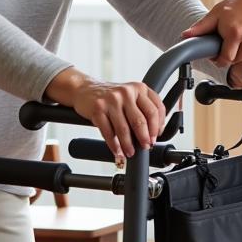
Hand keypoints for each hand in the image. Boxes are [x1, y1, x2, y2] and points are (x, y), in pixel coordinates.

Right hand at [49, 70, 166, 159]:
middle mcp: (127, 92)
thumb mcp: (131, 96)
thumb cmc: (111, 96)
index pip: (155, 109)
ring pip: (124, 128)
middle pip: (141, 120)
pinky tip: (117, 151)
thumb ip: (142, 109)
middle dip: (144, 138)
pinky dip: (113, 145)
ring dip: (128, 144)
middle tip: (146, 147)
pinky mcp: (98, 108)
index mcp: (140, 88)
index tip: (155, 137)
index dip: (157, 126)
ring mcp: (112, 100)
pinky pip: (108, 132)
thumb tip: (152, 134)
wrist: (85, 89)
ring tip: (130, 152)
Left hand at [183, 0, 241, 67]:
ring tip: (236, 40)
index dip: (217, 59)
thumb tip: (184, 36)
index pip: (223, 58)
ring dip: (238, 54)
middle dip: (227, 57)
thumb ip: (203, 25)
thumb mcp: (220, 9)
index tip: (215, 55)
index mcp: (232, 31)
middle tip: (224, 48)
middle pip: (233, 61)